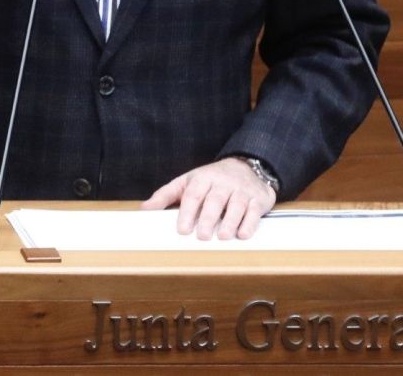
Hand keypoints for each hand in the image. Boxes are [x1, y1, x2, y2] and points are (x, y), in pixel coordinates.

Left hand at [141, 157, 275, 240]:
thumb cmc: (211, 179)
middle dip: (208, 218)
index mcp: (203, 178)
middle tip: (202, 236)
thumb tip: (145, 209)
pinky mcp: (257, 199)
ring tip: (223, 237)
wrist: (246, 166)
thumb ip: (166, 195)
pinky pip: (254, 210)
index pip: (194, 194)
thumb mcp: (187, 182)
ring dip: (230, 222)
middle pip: (215, 200)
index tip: (182, 229)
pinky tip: (242, 234)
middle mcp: (223, 183)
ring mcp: (241, 190)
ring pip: (236, 205)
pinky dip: (249, 223)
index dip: (188, 212)